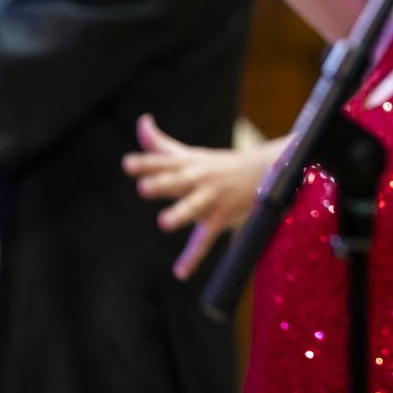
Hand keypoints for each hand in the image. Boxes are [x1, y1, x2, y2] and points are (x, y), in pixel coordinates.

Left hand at [122, 114, 273, 278]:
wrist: (265, 171)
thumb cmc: (218, 165)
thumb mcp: (190, 153)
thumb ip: (160, 143)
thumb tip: (142, 121)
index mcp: (189, 163)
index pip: (164, 161)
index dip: (146, 163)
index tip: (127, 164)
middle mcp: (199, 179)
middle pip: (178, 180)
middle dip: (162, 183)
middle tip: (144, 188)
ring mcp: (211, 199)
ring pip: (194, 207)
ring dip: (180, 214)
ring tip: (164, 222)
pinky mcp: (221, 218)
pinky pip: (206, 239)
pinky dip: (193, 257)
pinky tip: (180, 272)